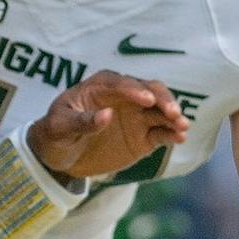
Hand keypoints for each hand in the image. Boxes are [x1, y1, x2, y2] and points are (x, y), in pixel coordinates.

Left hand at [26, 70, 187, 179]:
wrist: (59, 154)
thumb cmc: (55, 132)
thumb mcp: (59, 127)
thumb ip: (81, 121)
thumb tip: (106, 114)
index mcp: (101, 86)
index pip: (121, 84)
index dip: (135, 90)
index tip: (146, 100)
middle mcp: (124, 96)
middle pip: (150, 90)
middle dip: (163, 99)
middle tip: (172, 112)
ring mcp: (136, 116)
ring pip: (161, 111)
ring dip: (174, 116)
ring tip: (183, 126)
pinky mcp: (143, 136)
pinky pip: (161, 132)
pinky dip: (172, 134)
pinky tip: (180, 138)